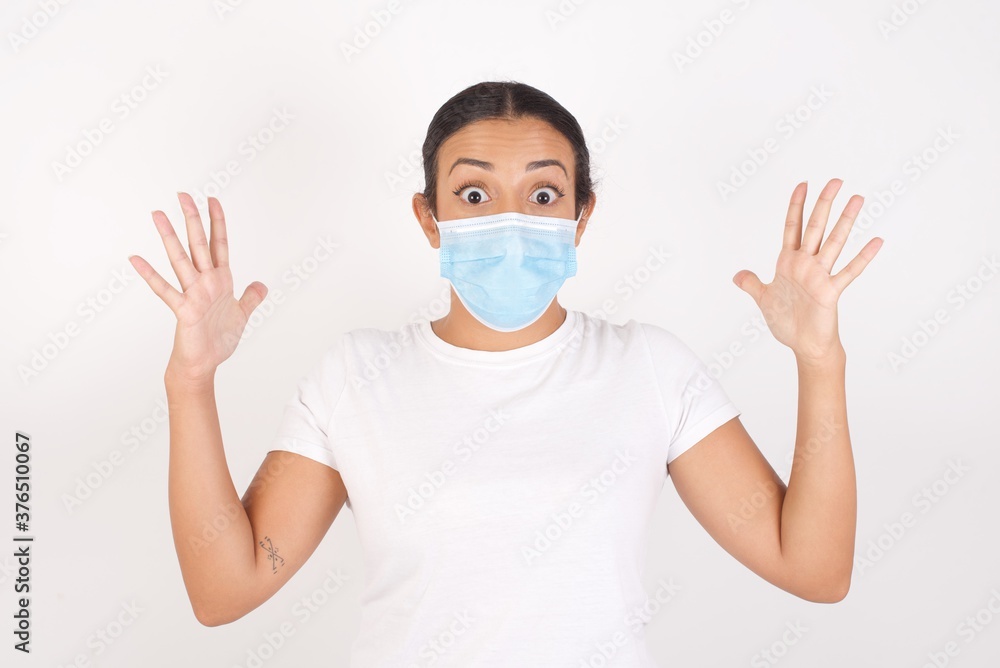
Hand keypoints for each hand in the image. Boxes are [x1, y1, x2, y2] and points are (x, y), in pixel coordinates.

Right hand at [129, 193, 267, 381]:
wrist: (204, 363)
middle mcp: (205, 282)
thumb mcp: (241, 315)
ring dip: (169, 237)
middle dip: (192, 219)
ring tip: (156, 214)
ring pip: (181, 259)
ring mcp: (193, 294)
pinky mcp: (185, 310)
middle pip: (198, 244)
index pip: (219, 244)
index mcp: (221, 280)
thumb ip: (250, 298)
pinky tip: (136, 259)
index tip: (212, 199)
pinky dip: (150, 275)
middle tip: (182, 194)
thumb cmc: (218, 340)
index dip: (217, 222)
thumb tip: (261, 285)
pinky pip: (165, 290)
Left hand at [732, 179, 882, 364]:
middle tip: (836, 180)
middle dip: (823, 203)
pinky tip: (876, 241)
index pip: (792, 227)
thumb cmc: (787, 322)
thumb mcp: (763, 299)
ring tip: (858, 198)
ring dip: (846, 221)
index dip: (796, 206)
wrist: (803, 345)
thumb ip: (752, 283)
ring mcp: (820, 276)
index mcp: (789, 263)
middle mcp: (806, 264)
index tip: (803, 184)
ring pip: (833, 242)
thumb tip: (737, 275)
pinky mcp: (830, 292)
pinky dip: (863, 257)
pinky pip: (849, 272)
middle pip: (815, 227)